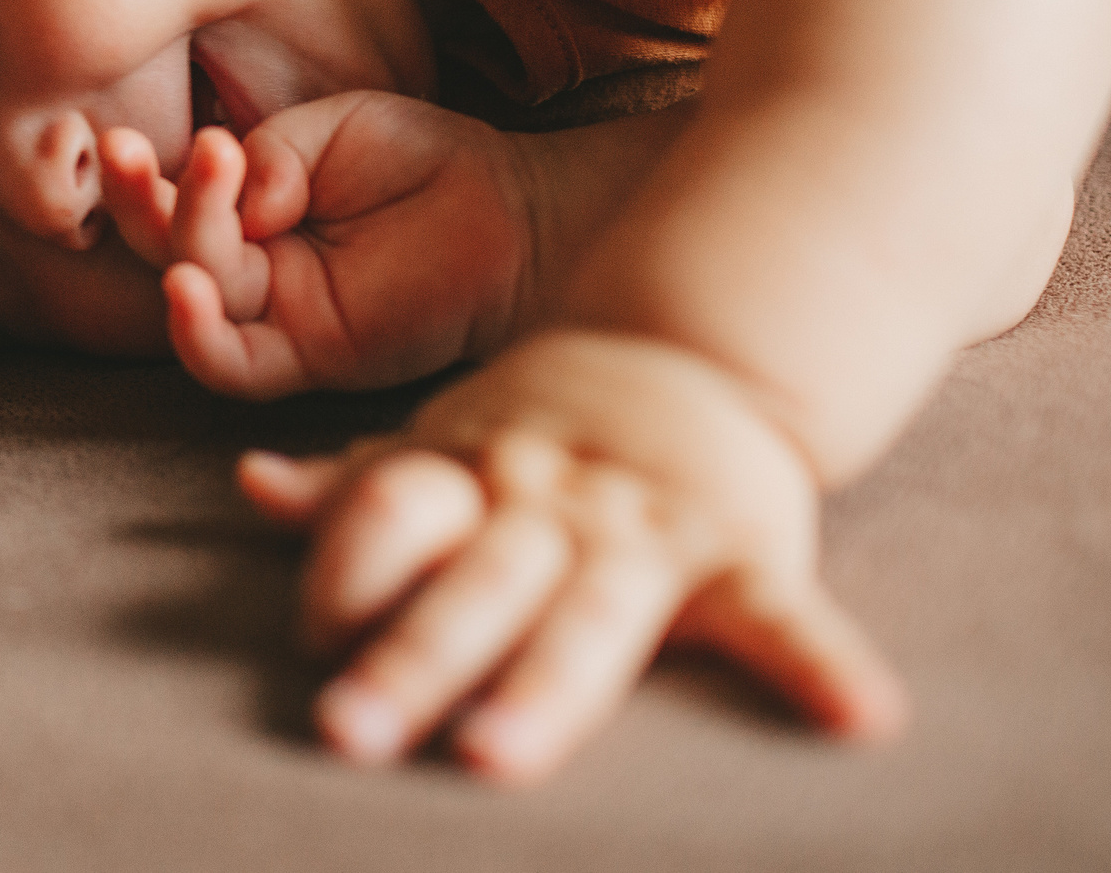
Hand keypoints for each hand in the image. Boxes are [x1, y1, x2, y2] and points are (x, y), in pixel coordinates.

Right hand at [100, 92, 537, 398]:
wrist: (514, 212)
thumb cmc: (429, 162)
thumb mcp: (338, 125)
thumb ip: (273, 153)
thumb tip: (232, 194)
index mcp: (248, 207)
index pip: (169, 197)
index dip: (139, 174)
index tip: (121, 136)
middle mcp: (252, 264)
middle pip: (164, 245)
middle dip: (135, 200)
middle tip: (123, 150)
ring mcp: (278, 314)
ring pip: (193, 294)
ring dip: (173, 243)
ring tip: (182, 187)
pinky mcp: (310, 356)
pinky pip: (233, 364)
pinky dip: (196, 334)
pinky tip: (185, 286)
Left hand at [241, 331, 907, 784]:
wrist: (695, 351)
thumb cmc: (542, 429)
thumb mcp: (444, 442)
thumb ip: (355, 486)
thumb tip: (251, 489)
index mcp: (468, 475)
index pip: (392, 515)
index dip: (349, 570)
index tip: (313, 637)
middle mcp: (545, 505)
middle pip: (471, 582)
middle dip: (411, 655)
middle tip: (347, 732)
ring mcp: (644, 530)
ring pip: (589, 614)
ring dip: (544, 688)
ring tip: (495, 759)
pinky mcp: (742, 552)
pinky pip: (779, 615)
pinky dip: (820, 663)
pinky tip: (859, 720)